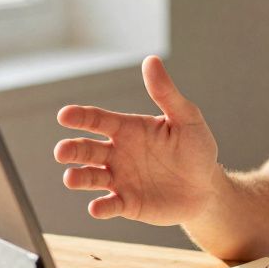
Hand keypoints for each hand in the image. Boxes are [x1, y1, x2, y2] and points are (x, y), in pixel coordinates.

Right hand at [56, 56, 219, 225]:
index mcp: (127, 129)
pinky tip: (97, 207)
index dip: (81, 117)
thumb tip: (151, 60)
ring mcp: (120, 179)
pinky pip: (110, 205)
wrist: (206, 187)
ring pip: (91, 177)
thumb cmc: (196, 148)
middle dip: (72, 150)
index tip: (64, 115)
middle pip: (86, 150)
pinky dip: (101, 207)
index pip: (98, 120)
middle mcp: (117, 153)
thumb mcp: (186, 117)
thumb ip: (166, 93)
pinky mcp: (127, 203)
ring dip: (79, 178)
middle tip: (62, 151)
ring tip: (71, 178)